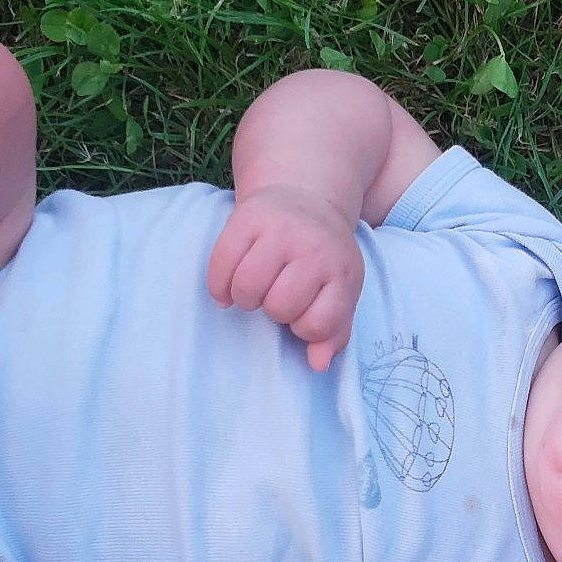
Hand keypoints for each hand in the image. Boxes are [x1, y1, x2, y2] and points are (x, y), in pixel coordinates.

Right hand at [206, 185, 362, 369]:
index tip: (304, 312)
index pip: (317, 324)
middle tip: (276, 295)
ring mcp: (280, 230)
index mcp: (342, 271)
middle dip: (274, 310)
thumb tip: (317, 364)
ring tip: (255, 288)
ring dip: (246, 298)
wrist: (307, 197)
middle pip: (279, 306)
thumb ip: (333, 332)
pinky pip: (220, 266)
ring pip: (247, 288)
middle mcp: (313, 248)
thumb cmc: (323, 258)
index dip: (304, 327)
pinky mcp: (247, 217)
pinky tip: (229, 287)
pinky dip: (219, 286)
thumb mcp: (340, 292)